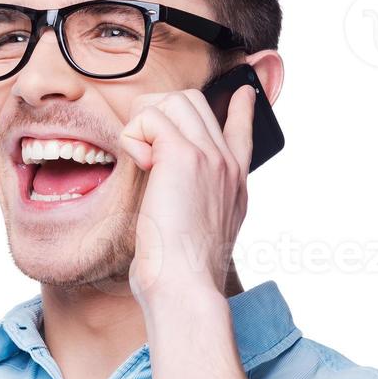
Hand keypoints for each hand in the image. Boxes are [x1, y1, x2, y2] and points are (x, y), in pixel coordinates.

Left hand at [118, 82, 255, 306]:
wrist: (186, 284)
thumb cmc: (182, 270)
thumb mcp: (200, 233)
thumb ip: (193, 203)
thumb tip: (168, 193)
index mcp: (235, 183)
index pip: (243, 131)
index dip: (241, 109)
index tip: (242, 94)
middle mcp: (226, 164)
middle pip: (195, 103)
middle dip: (160, 112)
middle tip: (142, 144)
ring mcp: (208, 156)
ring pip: (174, 101)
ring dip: (144, 121)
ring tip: (140, 157)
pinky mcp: (182, 156)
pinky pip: (150, 118)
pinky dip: (133, 135)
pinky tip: (139, 163)